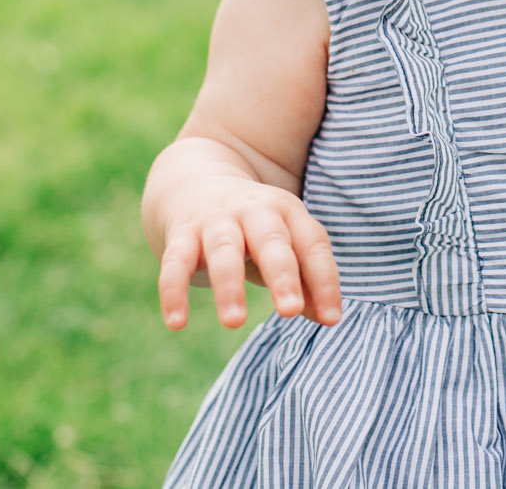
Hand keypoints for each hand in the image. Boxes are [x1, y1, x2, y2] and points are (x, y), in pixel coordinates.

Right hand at [155, 178, 341, 331]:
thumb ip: (306, 279)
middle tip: (290, 312)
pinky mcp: (181, 233)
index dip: (324, 281)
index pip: (312, 245)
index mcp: (287, 212)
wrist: (197, 182)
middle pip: (271, 241)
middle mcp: (253, 212)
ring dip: (228, 286)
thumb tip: (328, 317)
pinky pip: (176, 262)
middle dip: (282, 275)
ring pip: (223, 250)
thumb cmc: (254, 229)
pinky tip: (176, 323)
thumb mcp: (285, 244)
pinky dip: (173, 291)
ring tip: (234, 322)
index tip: (331, 318)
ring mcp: (215, 220)